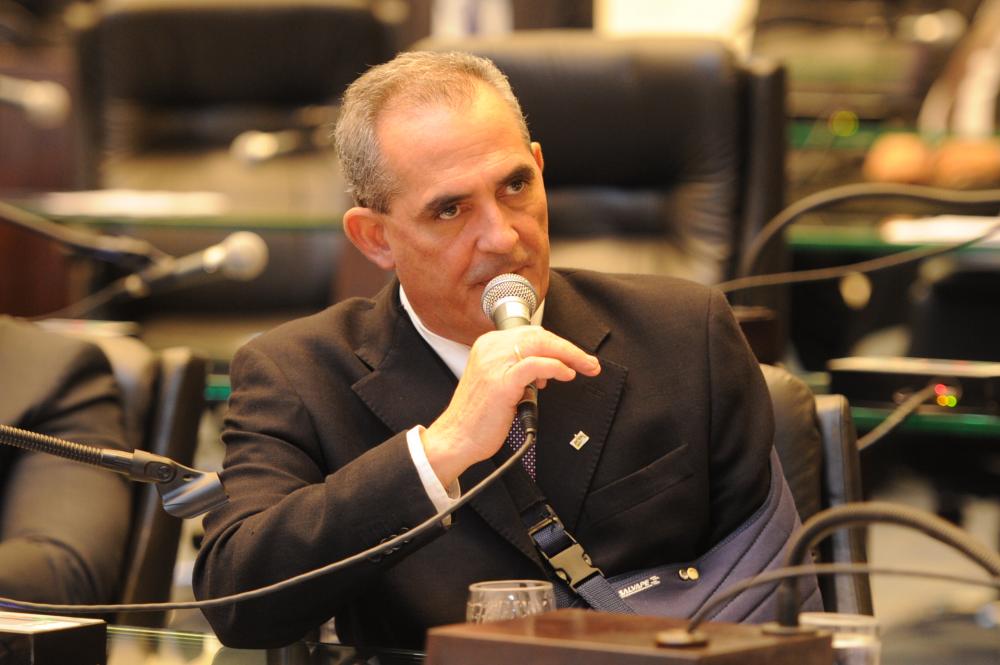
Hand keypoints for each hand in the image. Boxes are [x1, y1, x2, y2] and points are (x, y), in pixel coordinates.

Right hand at [422, 326, 600, 486]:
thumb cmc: (478, 416)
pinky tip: (566, 374)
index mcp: (488, 345)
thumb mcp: (498, 382)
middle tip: (589, 363)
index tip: (576, 357)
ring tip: (585, 368)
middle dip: (569, 349)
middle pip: (539, 336)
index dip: (558, 344)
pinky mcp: (500, 381)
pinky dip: (555, 367)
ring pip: (540, 345)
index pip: (532, 333)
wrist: (457, 438)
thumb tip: (550, 368)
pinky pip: (535, 365)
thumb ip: (521, 370)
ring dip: (569, 356)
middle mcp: (490, 349)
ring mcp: (494, 363)